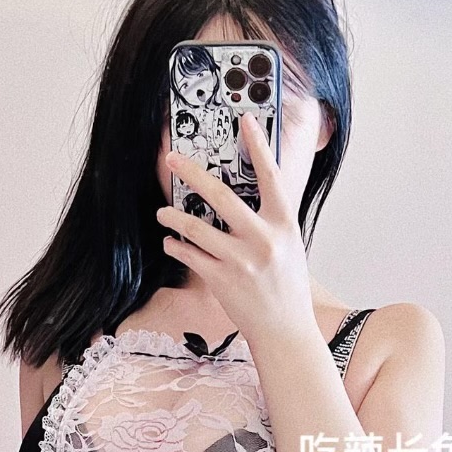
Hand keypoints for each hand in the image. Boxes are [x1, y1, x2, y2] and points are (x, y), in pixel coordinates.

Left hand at [156, 112, 315, 347]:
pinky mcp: (222, 280)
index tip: (245, 120)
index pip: (271, 176)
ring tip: (163, 212)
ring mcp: (241, 260)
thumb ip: (270, 222)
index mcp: (284, 225)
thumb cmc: (286, 288)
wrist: (285, 332)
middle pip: (221, 196)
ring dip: (174, 217)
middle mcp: (263, 239)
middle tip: (173, 159)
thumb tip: (246, 198)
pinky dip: (176, 246)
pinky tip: (170, 242)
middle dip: (192, 174)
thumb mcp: (289, 247)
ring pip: (196, 228)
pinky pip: (190, 255)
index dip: (258, 146)